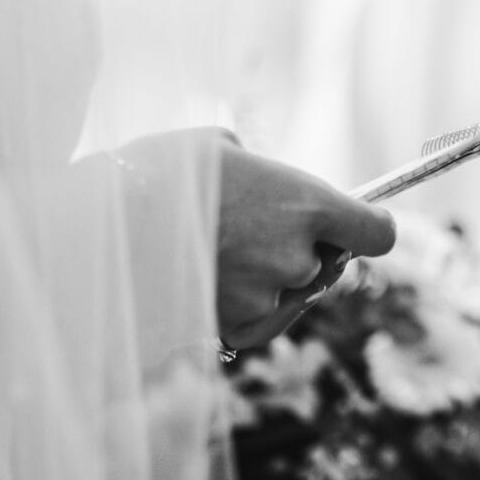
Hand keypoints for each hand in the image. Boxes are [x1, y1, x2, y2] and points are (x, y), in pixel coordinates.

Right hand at [115, 129, 395, 352]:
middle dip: (304, 249)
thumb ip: (264, 172)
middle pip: (327, 264)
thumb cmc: (157, 172)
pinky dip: (243, 307)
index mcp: (306, 204)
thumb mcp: (219, 149)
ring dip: (268, 278)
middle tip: (255, 229)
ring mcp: (267, 299)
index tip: (356, 224)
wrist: (102, 227)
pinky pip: (258, 322)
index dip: (367, 228)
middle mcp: (297, 257)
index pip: (377, 233)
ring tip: (216, 248)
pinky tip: (209, 278)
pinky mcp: (233, 331)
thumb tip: (271, 186)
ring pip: (289, 293)